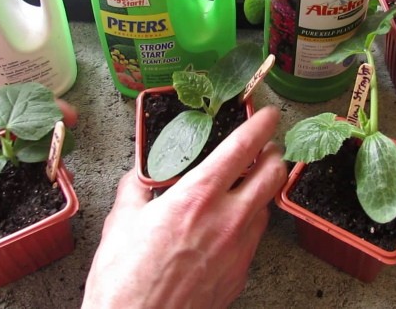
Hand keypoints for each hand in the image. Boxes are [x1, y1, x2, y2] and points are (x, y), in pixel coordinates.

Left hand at [0, 92, 77, 242]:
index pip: (5, 103)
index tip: (67, 120)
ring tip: (48, 183)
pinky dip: (5, 177)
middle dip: (41, 142)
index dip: (39, 108)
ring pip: (2, 148)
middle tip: (62, 166)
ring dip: (26, 162)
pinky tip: (15, 194)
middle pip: (12, 127)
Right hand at [83, 106, 286, 308]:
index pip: (243, 148)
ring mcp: (239, 250)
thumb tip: (137, 177)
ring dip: (262, 191)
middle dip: (274, 155)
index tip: (268, 115)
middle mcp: (227, 219)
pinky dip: (248, 225)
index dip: (261, 126)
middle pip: (272, 175)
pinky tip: (229, 228)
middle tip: (267, 148)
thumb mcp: (121, 222)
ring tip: (246, 186)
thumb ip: (135, 190)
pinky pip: (254, 240)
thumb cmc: (125, 280)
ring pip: (266, 208)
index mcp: (198, 196)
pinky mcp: (240, 275)